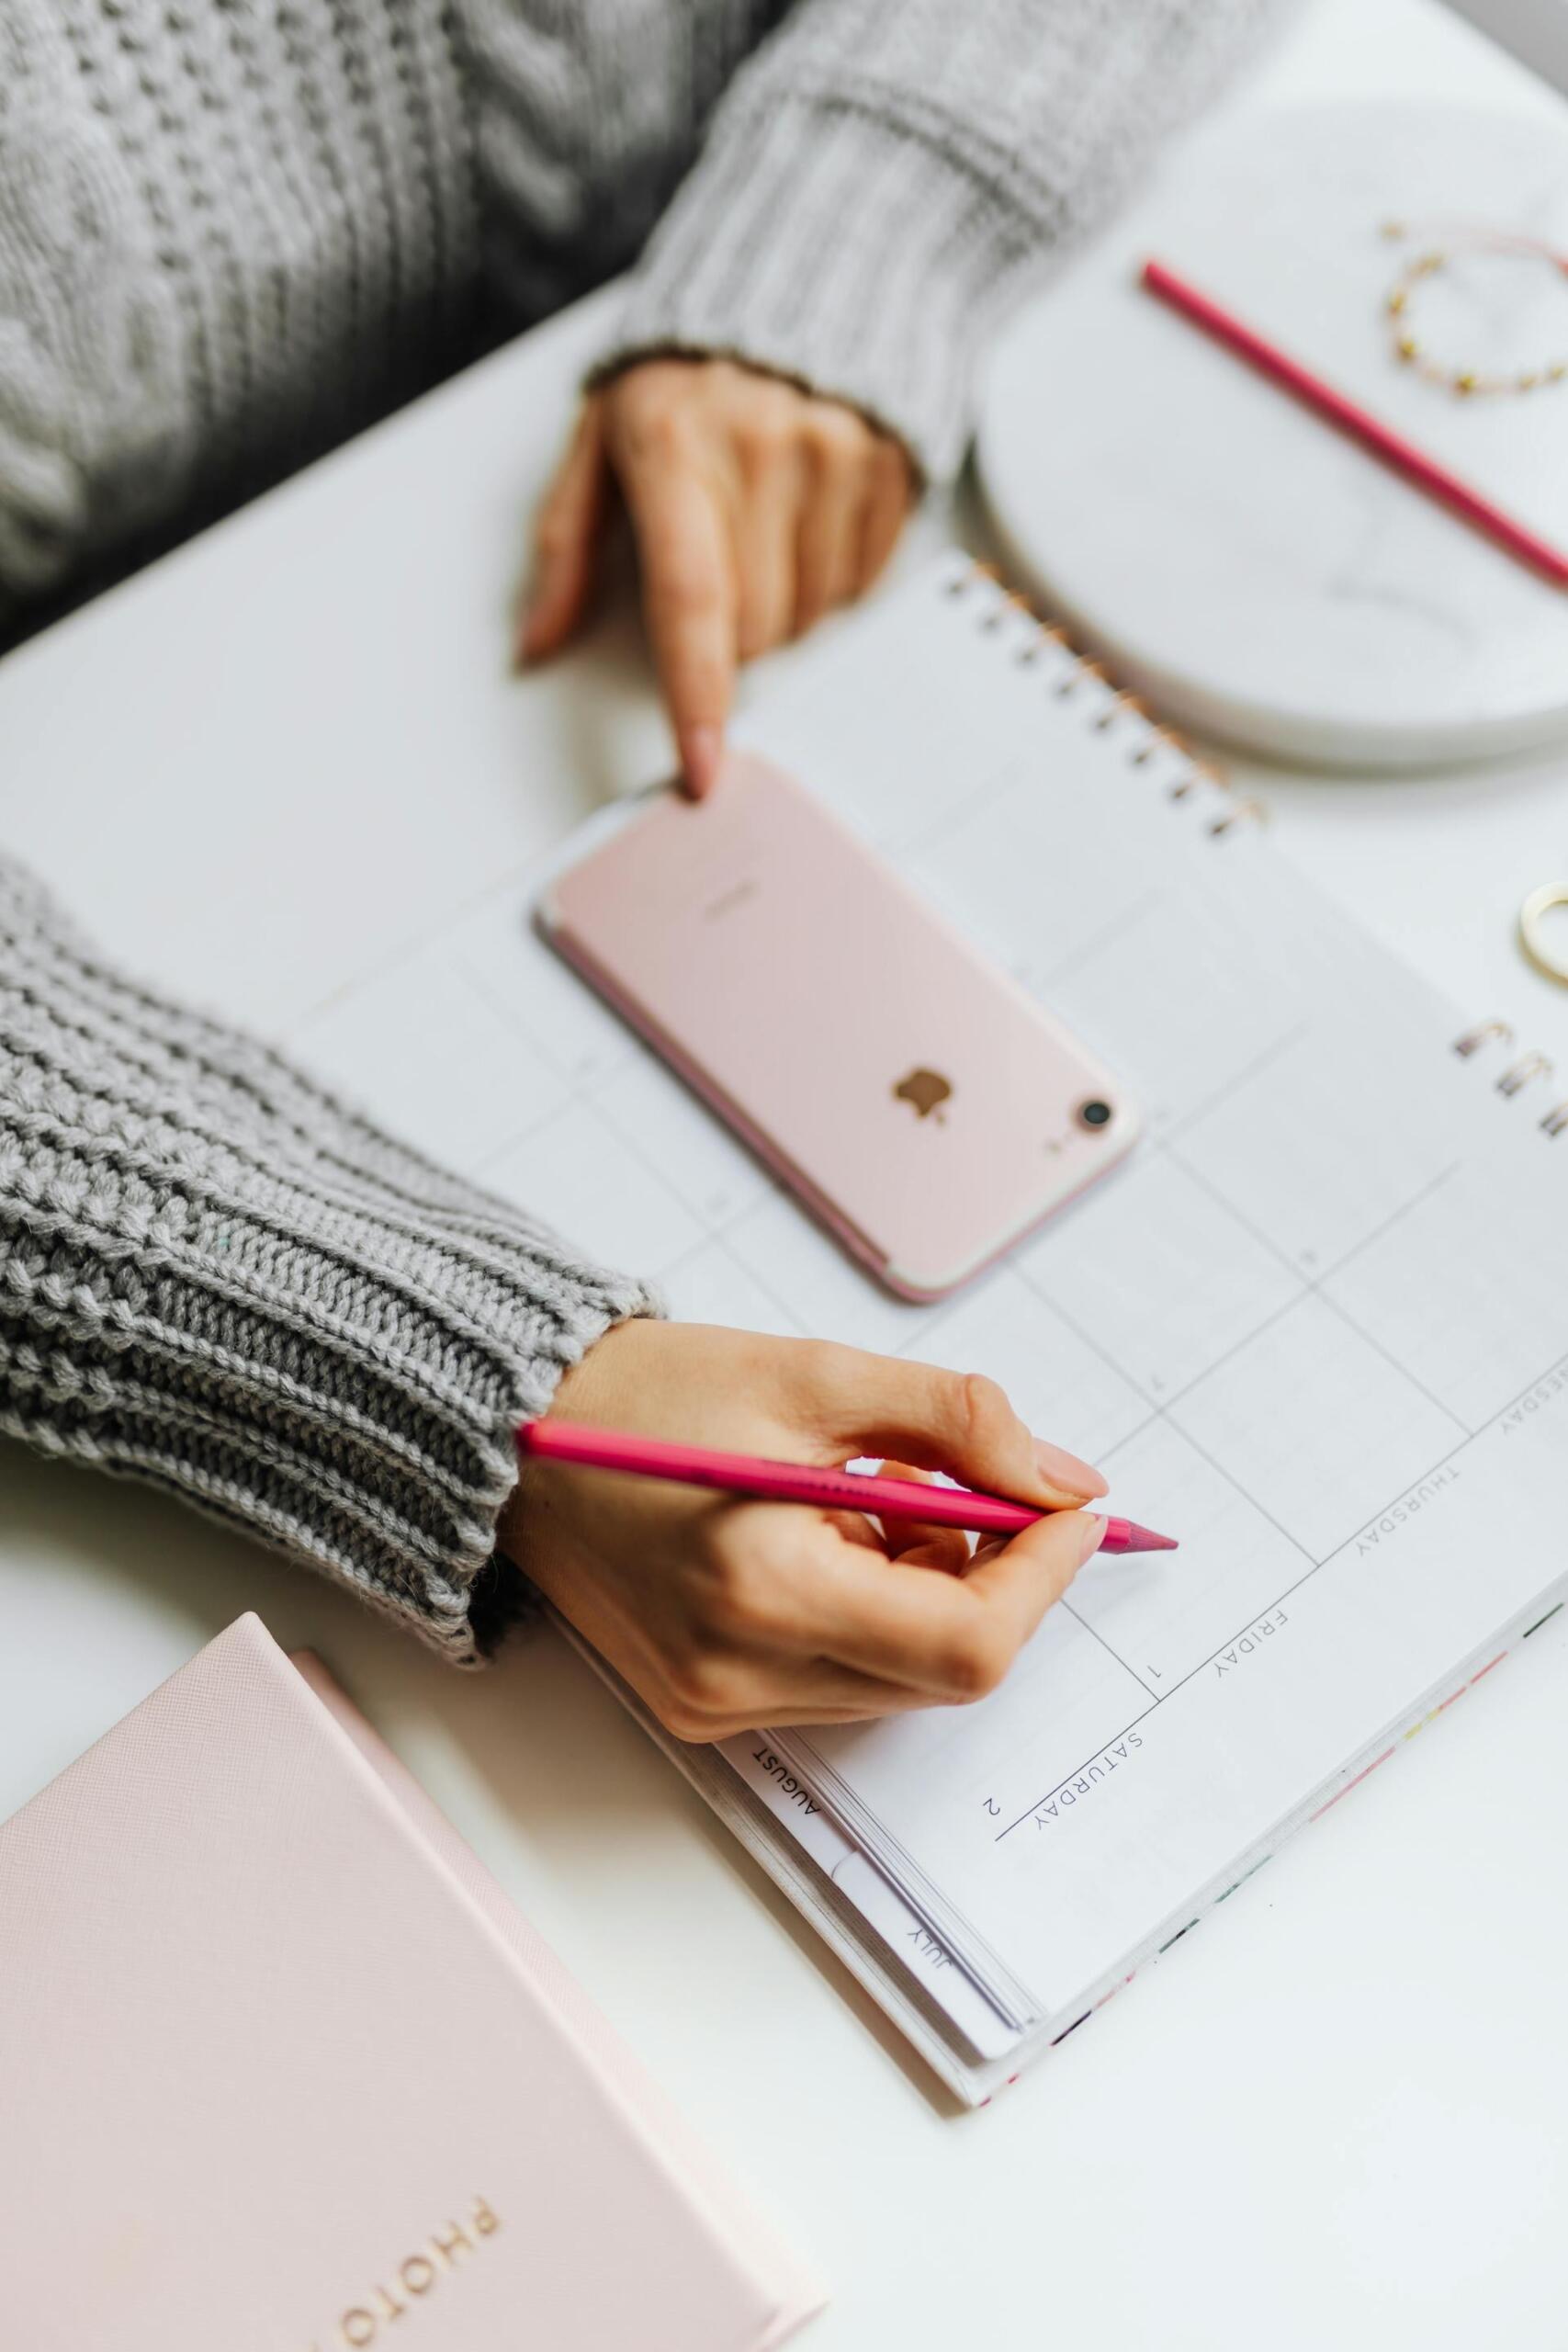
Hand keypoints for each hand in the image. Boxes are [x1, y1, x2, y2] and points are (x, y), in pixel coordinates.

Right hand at [500, 1319, 1106, 1740]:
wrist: (514, 1437)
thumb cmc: (648, 1396)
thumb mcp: (815, 1377)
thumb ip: (957, 1424)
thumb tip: (1066, 1483)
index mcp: (764, 1591)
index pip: (969, 1644)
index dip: (1043, 1576)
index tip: (1067, 1507)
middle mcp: (738, 1674)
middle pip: (944, 1671)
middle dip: (991, 1579)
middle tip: (975, 1487)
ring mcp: (717, 1702)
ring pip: (900, 1680)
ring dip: (929, 1596)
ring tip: (875, 1498)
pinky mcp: (703, 1705)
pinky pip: (841, 1679)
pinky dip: (872, 1614)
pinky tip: (831, 1536)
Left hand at [518, 359, 913, 796]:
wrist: (802, 273)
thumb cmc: (687, 372)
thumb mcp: (602, 437)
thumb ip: (567, 545)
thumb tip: (536, 641)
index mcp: (672, 446)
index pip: (689, 604)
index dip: (696, 699)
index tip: (704, 768)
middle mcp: (761, 450)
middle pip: (753, 629)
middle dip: (730, 630)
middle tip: (719, 559)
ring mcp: (834, 455)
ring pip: (809, 615)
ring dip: (783, 602)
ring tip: (765, 523)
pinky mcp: (890, 463)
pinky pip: (860, 582)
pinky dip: (830, 573)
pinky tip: (810, 514)